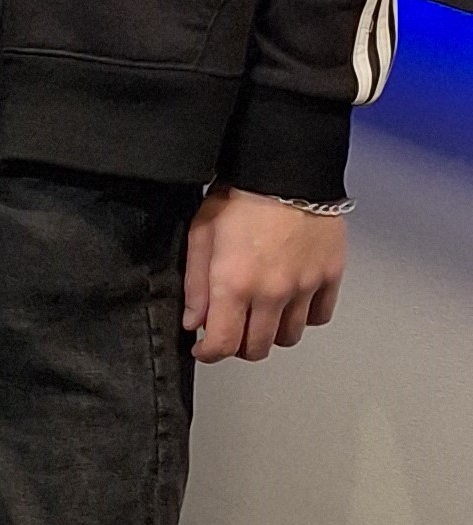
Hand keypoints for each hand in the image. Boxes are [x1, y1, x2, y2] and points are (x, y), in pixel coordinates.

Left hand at [183, 185, 346, 363]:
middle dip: (238, 346)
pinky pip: (319, 316)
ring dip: (271, 332)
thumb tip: (194, 322)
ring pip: (289, 337)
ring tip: (260, 313)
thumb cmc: (238, 197)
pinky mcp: (330, 277)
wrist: (286, 171)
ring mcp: (305, 287)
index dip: (210, 353)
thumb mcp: (201, 234)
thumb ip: (196, 284)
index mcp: (234, 283)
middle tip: (230, 330)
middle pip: (258, 348)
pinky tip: (290, 301)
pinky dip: (303, 316)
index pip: (224, 343)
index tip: (203, 349)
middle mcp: (272, 293)